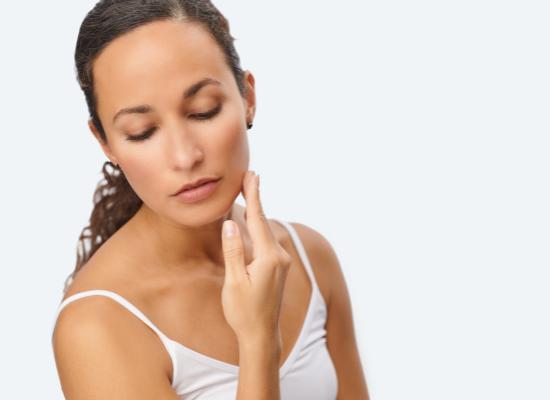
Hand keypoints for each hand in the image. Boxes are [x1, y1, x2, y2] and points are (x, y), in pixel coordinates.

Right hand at [220, 171, 291, 344]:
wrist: (261, 335)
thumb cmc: (244, 312)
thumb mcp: (234, 282)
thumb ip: (233, 250)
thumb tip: (230, 224)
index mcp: (269, 258)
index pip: (258, 220)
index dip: (254, 196)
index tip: (252, 177)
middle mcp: (280, 256)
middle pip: (263, 221)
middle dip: (256, 199)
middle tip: (250, 176)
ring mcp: (281, 262)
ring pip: (265, 231)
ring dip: (255, 213)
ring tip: (248, 192)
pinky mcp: (278, 267)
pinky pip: (266, 241)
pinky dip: (257, 227)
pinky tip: (250, 220)